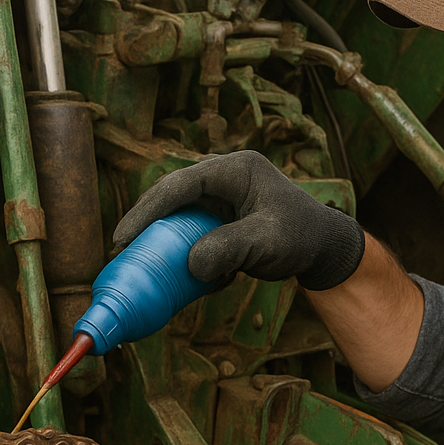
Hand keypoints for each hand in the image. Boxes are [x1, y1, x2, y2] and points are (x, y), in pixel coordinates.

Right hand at [111, 150, 364, 289]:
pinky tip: (186, 275)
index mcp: (235, 169)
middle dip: (147, 224)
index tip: (124, 238)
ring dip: (164, 241)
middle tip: (123, 253)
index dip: (147, 210)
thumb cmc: (299, 237)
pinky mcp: (218, 215)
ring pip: (178, 215)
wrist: (320, 247)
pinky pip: (189, 229)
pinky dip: (183, 250)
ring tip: (147, 266)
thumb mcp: (266, 243)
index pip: (180, 185)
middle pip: (171, 197)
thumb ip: (228, 249)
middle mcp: (223, 176)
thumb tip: (191, 265)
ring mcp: (220, 195)